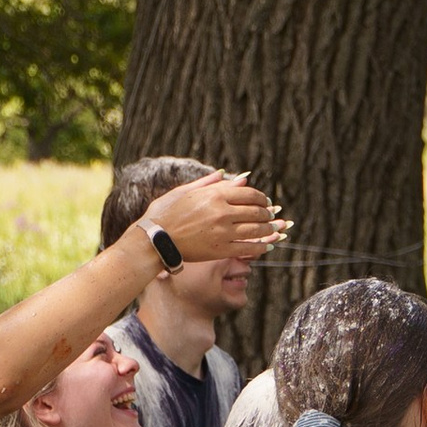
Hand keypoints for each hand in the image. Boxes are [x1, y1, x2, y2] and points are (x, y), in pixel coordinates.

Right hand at [137, 171, 284, 268]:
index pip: (250, 194)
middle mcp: (222, 212)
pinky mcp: (220, 250)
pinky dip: (261, 247)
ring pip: (256, 229)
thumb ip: (210, 183)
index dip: (261, 198)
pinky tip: (266, 246)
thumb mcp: (185, 191)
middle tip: (271, 216)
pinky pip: (248, 248)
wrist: (153, 239)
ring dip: (269, 229)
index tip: (265, 202)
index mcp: (215, 195)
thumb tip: (232, 176)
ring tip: (273, 229)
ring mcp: (222, 232)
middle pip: (256, 211)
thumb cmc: (165, 213)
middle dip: (267, 214)